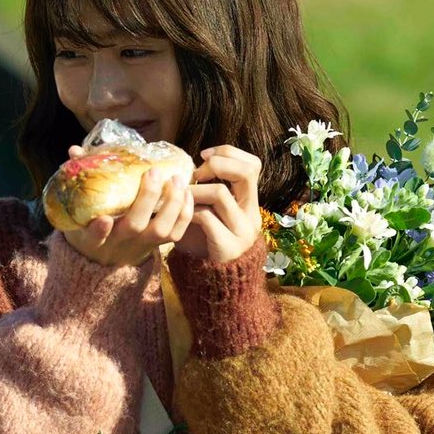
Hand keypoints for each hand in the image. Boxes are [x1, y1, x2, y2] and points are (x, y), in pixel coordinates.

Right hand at [59, 154, 192, 268]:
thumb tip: (75, 150)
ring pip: (161, 230)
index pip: (92, 237)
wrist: (107, 258)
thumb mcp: (78, 209)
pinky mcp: (158, 246)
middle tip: (153, 172)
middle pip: (136, 226)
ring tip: (176, 179)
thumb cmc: (90, 225)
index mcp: (93, 237)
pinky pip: (177, 233)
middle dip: (148, 198)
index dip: (98, 230)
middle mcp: (119, 242)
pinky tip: (186, 193)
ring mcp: (141, 244)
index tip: (104, 219)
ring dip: (173, 203)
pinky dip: (186, 213)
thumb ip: (78, 178)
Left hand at [178, 145, 262, 264]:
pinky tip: (183, 216)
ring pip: (221, 193)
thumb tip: (191, 163)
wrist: (209, 279)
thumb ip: (209, 188)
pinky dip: (191, 212)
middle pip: (246, 172)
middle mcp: (252, 214)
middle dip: (217, 165)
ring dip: (195, 190)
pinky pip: (207, 218)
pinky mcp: (228, 246)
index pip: (253, 165)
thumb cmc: (204, 239)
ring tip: (181, 197)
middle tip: (195, 174)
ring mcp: (243, 231)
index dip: (228, 153)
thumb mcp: (211, 209)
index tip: (204, 156)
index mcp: (250, 202)